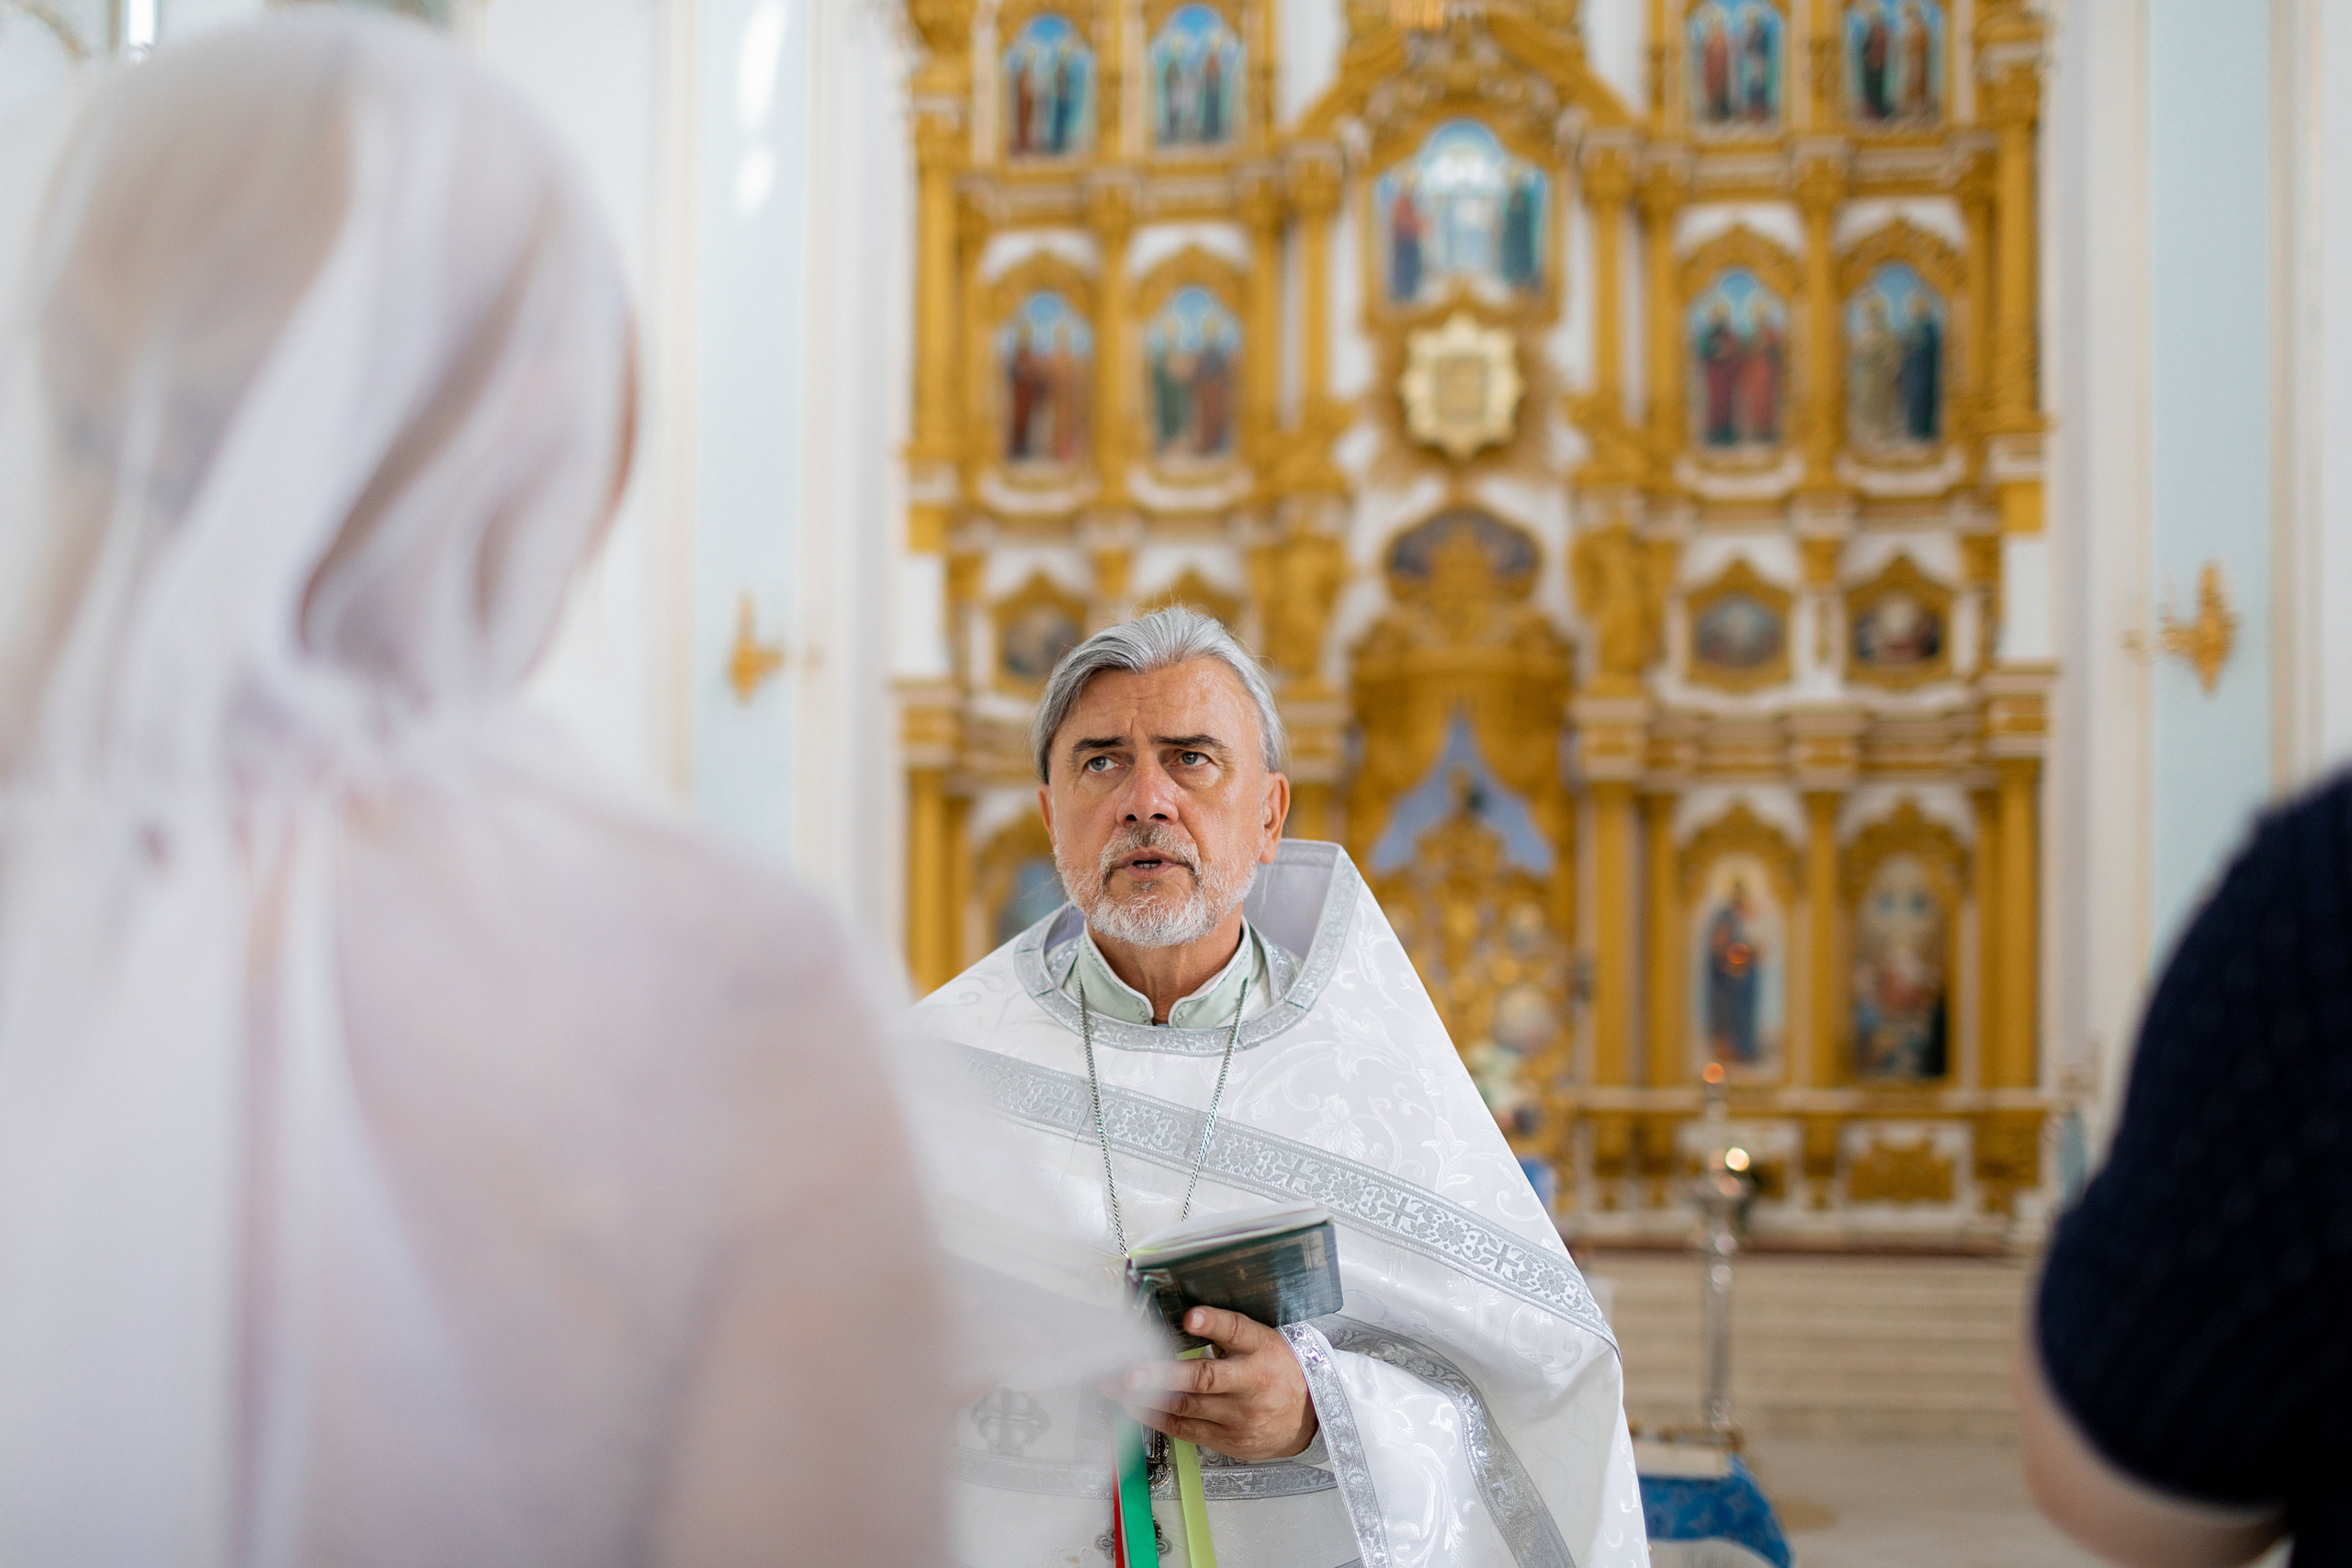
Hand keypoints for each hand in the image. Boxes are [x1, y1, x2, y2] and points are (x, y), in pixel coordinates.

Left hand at [1106, 1306, 1318, 1462]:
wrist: (1312, 1417)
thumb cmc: (1281, 1371)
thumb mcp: (1265, 1342)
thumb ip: (1229, 1334)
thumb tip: (1182, 1320)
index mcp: (1263, 1348)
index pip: (1238, 1331)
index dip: (1214, 1323)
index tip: (1191, 1318)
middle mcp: (1252, 1383)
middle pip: (1204, 1377)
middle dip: (1162, 1375)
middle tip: (1130, 1372)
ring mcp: (1241, 1416)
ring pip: (1188, 1406)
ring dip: (1147, 1397)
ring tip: (1116, 1387)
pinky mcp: (1231, 1440)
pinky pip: (1188, 1430)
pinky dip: (1159, 1418)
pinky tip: (1137, 1408)